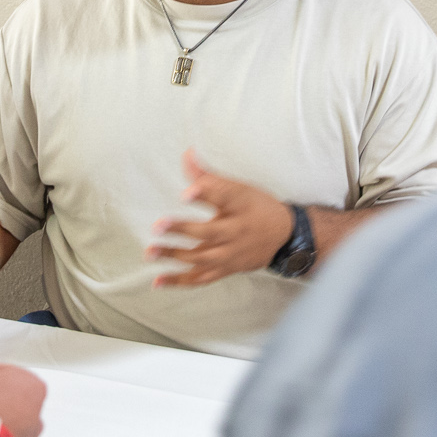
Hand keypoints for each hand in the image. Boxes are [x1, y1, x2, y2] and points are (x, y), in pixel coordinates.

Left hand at [149, 149, 293, 288]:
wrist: (285, 237)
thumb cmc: (258, 208)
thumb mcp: (240, 188)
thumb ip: (209, 177)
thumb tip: (186, 154)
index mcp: (240, 206)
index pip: (224, 196)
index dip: (205, 193)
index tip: (186, 193)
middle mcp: (236, 232)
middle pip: (208, 233)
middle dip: (182, 230)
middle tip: (158, 226)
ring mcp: (231, 254)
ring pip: (202, 259)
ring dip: (175, 256)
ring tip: (150, 252)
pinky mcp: (226, 269)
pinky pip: (202, 278)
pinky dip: (180, 281)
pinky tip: (158, 281)